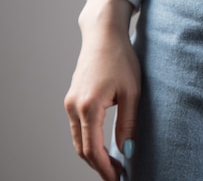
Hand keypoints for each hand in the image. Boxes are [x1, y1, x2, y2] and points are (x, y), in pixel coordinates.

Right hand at [64, 0, 140, 180]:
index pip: (92, 149)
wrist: (104, 35)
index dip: (105, 168)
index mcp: (88, 107)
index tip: (118, 178)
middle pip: (82, 149)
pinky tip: (102, 146)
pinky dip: (88, 142)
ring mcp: (70, 103)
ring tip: (112, 164)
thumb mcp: (132, 93)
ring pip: (77, 140)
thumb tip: (127, 150)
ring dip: (92, 155)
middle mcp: (74, 107)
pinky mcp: (72, 99)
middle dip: (98, 166)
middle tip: (117, 175)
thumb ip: (128, 124)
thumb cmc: (121, 59)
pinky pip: (77, 128)